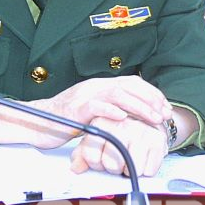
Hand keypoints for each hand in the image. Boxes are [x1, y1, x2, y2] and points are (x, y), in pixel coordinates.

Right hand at [0, 75, 168, 147]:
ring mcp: (84, 96)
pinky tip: (122, 117)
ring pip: (117, 94)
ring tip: (152, 119)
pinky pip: (95, 106)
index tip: (166, 109)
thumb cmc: (65, 119)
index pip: (133, 82)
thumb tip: (136, 113)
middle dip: (151, 100)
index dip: (153, 94)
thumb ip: (111, 107)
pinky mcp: (74, 109)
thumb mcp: (93, 111)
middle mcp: (93, 87)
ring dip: (139, 107)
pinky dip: (110, 110)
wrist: (37, 121)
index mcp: (99, 86)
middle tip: (164, 115)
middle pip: (129, 86)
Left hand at [72, 113, 167, 176]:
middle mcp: (121, 124)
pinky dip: (145, 170)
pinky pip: (148, 170)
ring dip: (130, 170)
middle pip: (111, 165)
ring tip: (129, 158)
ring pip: (131, 169)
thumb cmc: (118, 134)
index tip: (100, 159)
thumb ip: (82, 154)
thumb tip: (76, 167)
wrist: (146, 122)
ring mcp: (140, 131)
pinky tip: (143, 159)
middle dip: (113, 168)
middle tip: (117, 159)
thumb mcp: (96, 140)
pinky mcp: (157, 139)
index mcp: (101, 122)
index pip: (91, 157)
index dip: (96, 164)